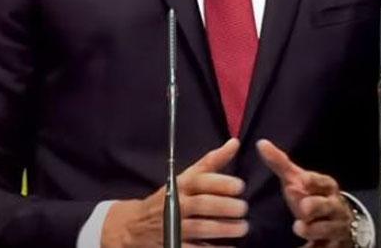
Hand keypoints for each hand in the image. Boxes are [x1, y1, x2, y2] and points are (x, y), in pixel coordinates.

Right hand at [101, 137, 248, 247]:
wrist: (136, 225)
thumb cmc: (169, 197)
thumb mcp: (186, 178)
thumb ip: (212, 162)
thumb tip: (235, 143)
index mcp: (179, 186)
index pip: (199, 181)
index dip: (220, 183)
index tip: (240, 186)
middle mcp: (176, 205)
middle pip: (201, 204)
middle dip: (225, 207)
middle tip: (243, 208)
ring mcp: (173, 227)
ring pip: (200, 227)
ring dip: (223, 228)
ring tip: (243, 228)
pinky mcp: (173, 246)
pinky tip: (230, 247)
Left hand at [257, 139, 353, 246]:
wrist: (337, 221)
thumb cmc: (312, 196)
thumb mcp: (297, 181)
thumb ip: (280, 163)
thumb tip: (260, 143)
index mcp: (327, 187)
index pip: (322, 182)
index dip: (313, 182)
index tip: (302, 180)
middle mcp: (334, 206)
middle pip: (326, 205)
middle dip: (316, 206)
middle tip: (304, 207)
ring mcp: (335, 227)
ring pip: (328, 229)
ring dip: (314, 229)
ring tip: (299, 228)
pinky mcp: (333, 244)